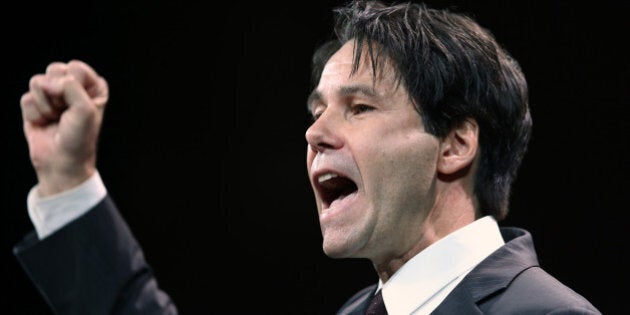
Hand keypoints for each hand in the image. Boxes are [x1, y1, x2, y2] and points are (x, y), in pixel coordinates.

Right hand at [20, 60, 108, 195]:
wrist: (62, 162)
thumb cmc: (79, 137)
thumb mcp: (85, 110)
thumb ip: (70, 87)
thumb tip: (45, 81)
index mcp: (92, 85)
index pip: (76, 67)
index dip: (73, 85)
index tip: (78, 105)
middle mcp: (73, 86)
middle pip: (55, 69)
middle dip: (57, 93)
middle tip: (65, 111)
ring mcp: (52, 95)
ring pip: (37, 81)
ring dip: (45, 105)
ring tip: (55, 118)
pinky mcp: (35, 105)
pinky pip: (26, 98)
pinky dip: (34, 114)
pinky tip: (44, 124)